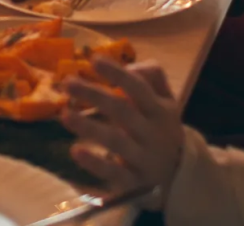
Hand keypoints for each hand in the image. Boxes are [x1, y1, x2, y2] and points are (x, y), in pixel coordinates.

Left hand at [60, 59, 184, 198]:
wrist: (179, 176)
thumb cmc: (161, 129)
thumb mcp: (165, 102)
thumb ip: (152, 77)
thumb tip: (131, 65)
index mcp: (159, 110)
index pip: (139, 87)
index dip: (117, 73)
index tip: (94, 59)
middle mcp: (153, 133)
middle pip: (122, 111)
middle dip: (94, 95)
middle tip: (67, 83)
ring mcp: (144, 159)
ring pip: (116, 141)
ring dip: (89, 127)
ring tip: (64, 115)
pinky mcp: (133, 182)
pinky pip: (114, 173)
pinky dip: (95, 163)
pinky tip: (76, 151)